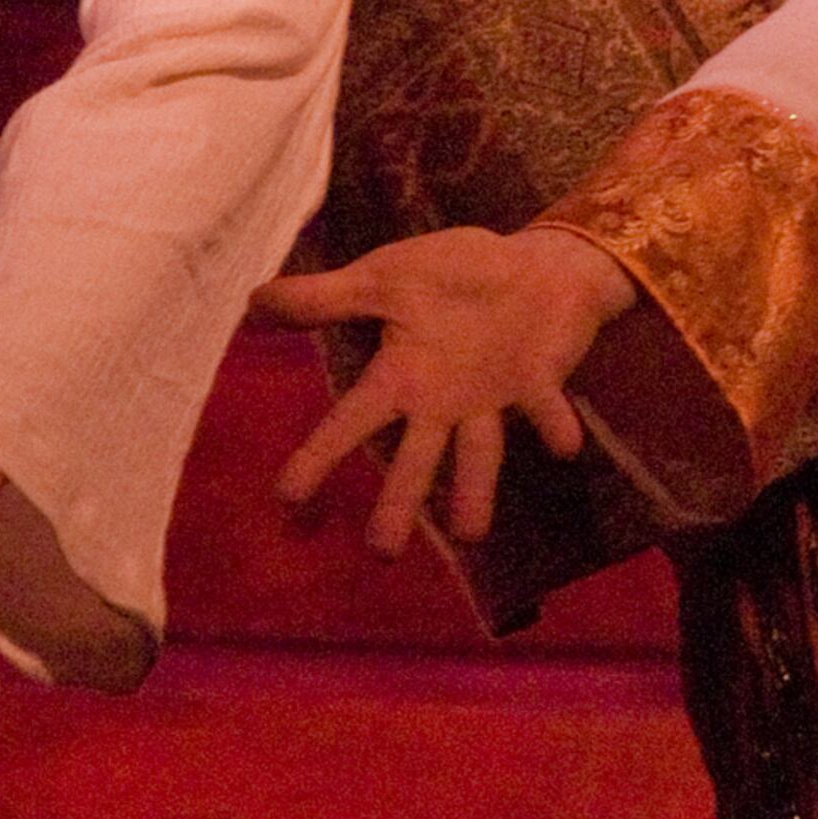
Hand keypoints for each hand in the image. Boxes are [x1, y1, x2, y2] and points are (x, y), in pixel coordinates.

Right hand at [253, 226, 617, 554]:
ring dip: (477, 489)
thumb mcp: (384, 278)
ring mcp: (494, 398)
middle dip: (399, 503)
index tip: (288, 499)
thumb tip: (251, 303)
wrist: (535, 265)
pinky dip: (555, 424)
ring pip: (481, 452)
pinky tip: (565, 447)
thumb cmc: (456, 277)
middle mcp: (444, 403)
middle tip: (382, 553)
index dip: (320, 456)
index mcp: (402, 376)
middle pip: (415, 459)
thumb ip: (326, 296)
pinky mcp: (541, 381)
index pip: (351, 421)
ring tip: (469, 534)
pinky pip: (547, 407)